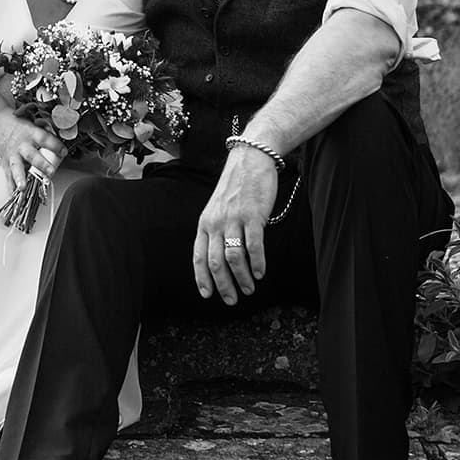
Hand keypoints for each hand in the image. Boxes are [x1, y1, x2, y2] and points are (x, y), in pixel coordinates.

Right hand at [0, 111, 63, 194]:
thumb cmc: (17, 125)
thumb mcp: (33, 125)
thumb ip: (47, 135)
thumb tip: (62, 144)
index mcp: (31, 134)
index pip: (45, 139)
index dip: (55, 145)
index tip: (63, 152)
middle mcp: (22, 146)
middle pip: (31, 155)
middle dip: (41, 165)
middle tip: (50, 172)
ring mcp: (12, 156)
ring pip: (17, 168)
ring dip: (20, 178)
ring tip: (23, 187)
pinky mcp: (6, 164)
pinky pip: (9, 178)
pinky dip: (11, 189)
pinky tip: (14, 197)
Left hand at [194, 145, 280, 304]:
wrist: (251, 159)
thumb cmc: (236, 187)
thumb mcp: (218, 208)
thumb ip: (217, 230)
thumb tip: (221, 258)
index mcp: (205, 223)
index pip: (198, 256)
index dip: (202, 278)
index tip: (207, 295)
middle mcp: (216, 223)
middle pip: (215, 262)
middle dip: (223, 285)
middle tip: (232, 300)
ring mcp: (234, 219)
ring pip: (234, 258)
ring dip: (242, 278)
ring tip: (249, 289)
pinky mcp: (252, 216)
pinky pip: (253, 246)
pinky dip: (257, 263)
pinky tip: (260, 272)